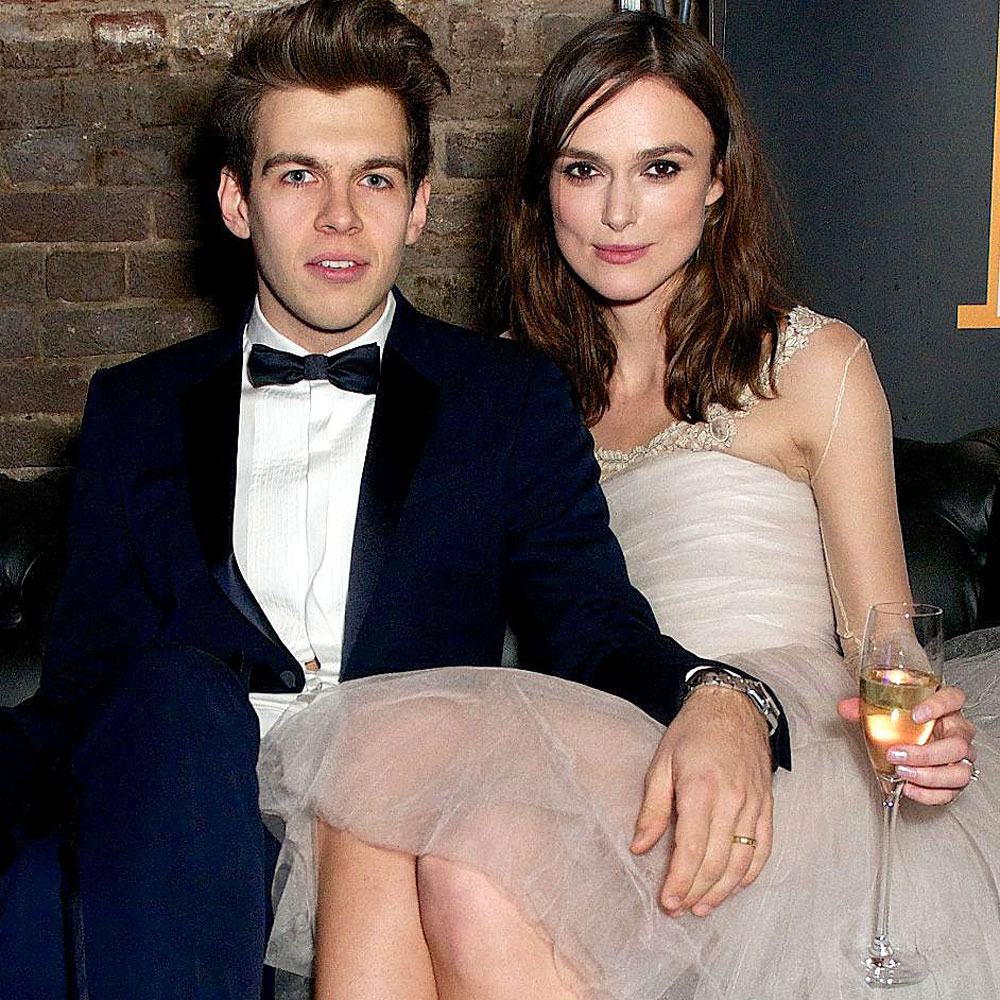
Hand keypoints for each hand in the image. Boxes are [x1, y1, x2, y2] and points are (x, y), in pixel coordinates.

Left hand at [630, 686, 772, 916]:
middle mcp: (732, 801)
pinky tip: (733, 887)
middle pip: (717, 861)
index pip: (692, 848)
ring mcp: (754, 804)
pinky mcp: (767, 805)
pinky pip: (763, 848)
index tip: (667, 901)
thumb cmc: (692, 732)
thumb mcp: (661, 763)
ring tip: (702, 906)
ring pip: (742, 861)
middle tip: (678, 908)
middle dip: (696, 891)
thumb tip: (639, 847)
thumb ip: (652, 809)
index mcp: (701, 788)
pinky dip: (750, 873)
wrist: (732, 706)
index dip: (680, 880)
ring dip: (722, 890)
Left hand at [838, 685, 976, 803]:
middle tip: (896, 754)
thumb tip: (844, 708)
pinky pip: (952, 792)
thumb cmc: (909, 721)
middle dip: (926, 753)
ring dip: (929, 776)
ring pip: (959, 771)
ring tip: (902, 773)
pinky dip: (930, 794)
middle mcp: (959, 732)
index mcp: (947, 708)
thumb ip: (866, 706)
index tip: (916, 715)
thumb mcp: (891, 709)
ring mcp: (962, 758)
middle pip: (957, 745)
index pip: (954, 699)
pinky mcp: (956, 779)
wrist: (921, 737)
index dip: (938, 706)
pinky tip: (909, 788)